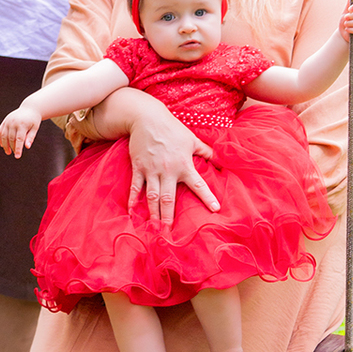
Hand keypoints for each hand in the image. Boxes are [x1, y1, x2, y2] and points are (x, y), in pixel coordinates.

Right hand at [0, 104, 41, 158]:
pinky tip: (2, 145)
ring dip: (5, 145)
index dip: (18, 149)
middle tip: (15, 154)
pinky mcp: (5, 121)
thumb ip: (31, 137)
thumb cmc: (33, 120)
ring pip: (4, 136)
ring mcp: (8, 121)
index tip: (17, 157)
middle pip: (11, 138)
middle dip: (12, 147)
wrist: (29, 108)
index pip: (19, 139)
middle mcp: (13, 122)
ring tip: (8, 152)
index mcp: (22, 124)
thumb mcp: (35, 128)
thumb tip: (27, 147)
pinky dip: (0, 139)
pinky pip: (0, 131)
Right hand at [127, 106, 217, 225]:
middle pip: (169, 199)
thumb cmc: (172, 128)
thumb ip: (205, 151)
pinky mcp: (139, 168)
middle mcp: (168, 171)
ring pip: (153, 197)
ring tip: (153, 228)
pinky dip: (134, 200)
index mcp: (184, 165)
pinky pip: (136, 187)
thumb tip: (220, 158)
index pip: (198, 184)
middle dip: (168, 217)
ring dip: (153, 213)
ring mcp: (152, 170)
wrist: (147, 118)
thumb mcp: (192, 139)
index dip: (207, 197)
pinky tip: (132, 212)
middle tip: (168, 234)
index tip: (215, 209)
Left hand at [340, 0, 352, 41]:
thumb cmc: (346, 21)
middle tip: (345, 18)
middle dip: (351, 16)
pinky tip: (347, 29)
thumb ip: (348, 4)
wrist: (345, 33)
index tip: (349, 9)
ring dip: (350, 23)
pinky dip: (351, 29)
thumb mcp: (346, 12)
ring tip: (345, 24)